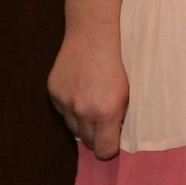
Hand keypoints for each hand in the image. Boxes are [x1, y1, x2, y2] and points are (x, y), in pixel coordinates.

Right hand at [49, 23, 128, 158]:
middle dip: (97, 137)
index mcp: (106, 112)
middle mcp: (83, 110)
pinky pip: (63, 111)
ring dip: (84, 123)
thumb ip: (123, 115)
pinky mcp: (54, 92)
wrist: (94, 34)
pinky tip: (82, 91)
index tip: (115, 141)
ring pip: (74, 128)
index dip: (110, 148)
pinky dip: (72, 107)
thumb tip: (119, 135)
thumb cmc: (122, 60)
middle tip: (106, 124)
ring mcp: (65, 102)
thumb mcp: (131, 90)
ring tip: (95, 105)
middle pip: (87, 142)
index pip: (104, 150)